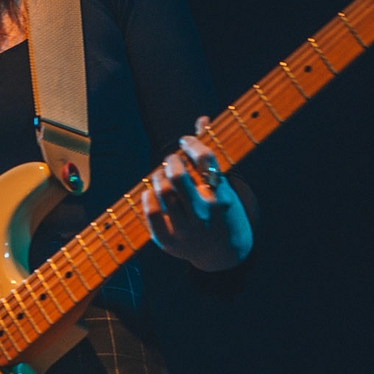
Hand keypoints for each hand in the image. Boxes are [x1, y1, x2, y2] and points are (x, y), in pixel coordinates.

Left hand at [139, 116, 253, 270]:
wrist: (225, 254)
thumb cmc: (222, 209)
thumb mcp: (222, 185)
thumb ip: (209, 153)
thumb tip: (201, 119)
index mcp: (222, 196)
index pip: (205, 159)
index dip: (191, 144)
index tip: (184, 141)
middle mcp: (205, 214)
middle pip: (178, 175)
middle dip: (171, 160)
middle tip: (171, 161)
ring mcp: (187, 230)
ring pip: (162, 192)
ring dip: (158, 176)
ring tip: (161, 175)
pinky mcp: (169, 242)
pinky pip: (151, 213)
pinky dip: (148, 197)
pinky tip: (152, 192)